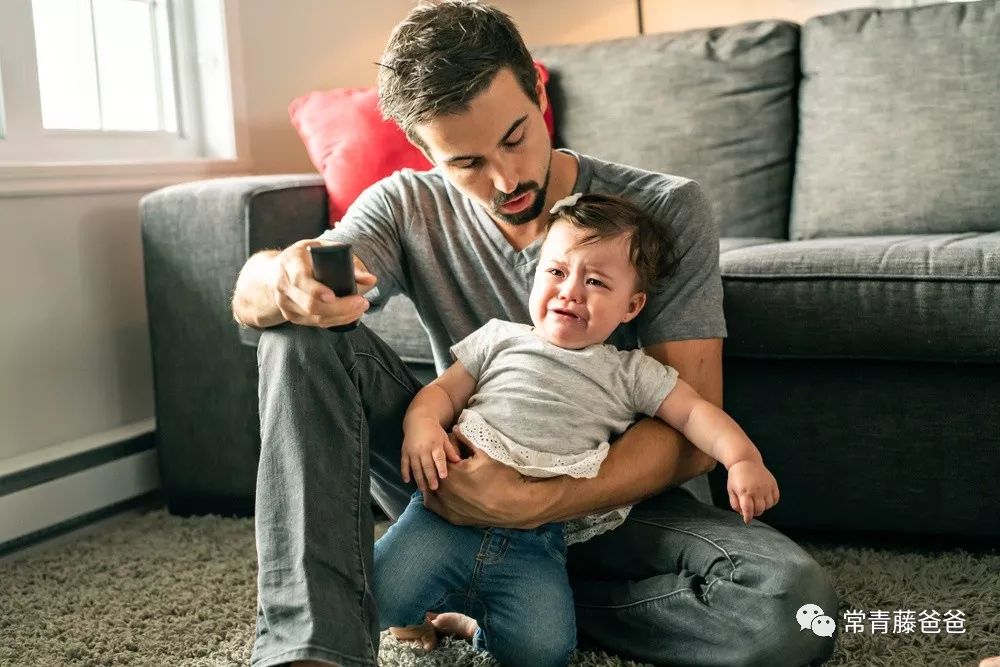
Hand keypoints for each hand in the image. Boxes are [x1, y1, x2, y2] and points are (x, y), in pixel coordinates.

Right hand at [266, 239, 376, 327]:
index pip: (300, 280)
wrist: (275, 271)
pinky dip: (335, 321)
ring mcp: (285, 303)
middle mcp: (284, 285)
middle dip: (340, 308)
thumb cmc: (305, 257)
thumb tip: (371, 279)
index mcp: (290, 263)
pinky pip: (315, 323)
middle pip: (311, 305)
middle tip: (362, 302)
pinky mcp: (290, 316)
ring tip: (360, 308)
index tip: (333, 296)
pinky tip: (349, 314)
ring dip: (342, 316)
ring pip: (315, 317)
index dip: (316, 291)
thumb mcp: (322, 249)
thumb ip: (347, 261)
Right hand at [401, 418, 461, 491]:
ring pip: (416, 467)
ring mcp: (413, 451)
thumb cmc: (434, 430)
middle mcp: (423, 449)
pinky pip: (404, 463)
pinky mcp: (405, 452)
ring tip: (423, 489)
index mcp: (435, 444)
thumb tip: (459, 461)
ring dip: (419, 479)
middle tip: (434, 488)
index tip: (443, 476)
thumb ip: (450, 451)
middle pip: (427, 465)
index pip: (438, 458)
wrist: (418, 420)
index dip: (441, 467)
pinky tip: (407, 481)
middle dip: (430, 477)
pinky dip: (405, 472)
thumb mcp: (444, 438)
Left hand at [423, 428, 544, 528]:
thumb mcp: (484, 455)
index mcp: (450, 472)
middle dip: (441, 466)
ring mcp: (445, 506)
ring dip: (436, 481)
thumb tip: (455, 429)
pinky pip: (434, 505)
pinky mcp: (450, 517)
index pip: (440, 456)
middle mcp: (443, 490)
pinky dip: (435, 497)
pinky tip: (445, 493)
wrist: (513, 506)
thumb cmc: (501, 478)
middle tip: (454, 464)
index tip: (457, 451)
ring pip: (430, 489)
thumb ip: (466, 441)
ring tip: (450, 478)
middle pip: (434, 472)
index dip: (448, 451)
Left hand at [727, 460, 778, 524]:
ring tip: (756, 501)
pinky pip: (775, 499)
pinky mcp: (772, 483)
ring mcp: (766, 486)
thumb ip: (735, 503)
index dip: (748, 517)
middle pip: (759, 509)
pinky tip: (764, 498)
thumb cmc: (736, 477)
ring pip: (768, 505)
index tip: (747, 520)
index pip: (748, 510)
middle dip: (754, 512)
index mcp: (744, 491)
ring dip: (763, 507)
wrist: (745, 461)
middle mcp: (757, 489)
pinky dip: (771, 502)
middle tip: (750, 509)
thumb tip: (743, 514)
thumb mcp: (731, 490)